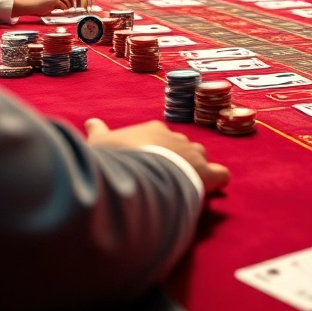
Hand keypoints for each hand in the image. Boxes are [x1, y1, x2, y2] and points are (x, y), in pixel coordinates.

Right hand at [12, 0, 75, 16]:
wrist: (30, 4)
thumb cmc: (37, 3)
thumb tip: (64, 5)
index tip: (71, 4)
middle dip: (71, 2)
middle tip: (72, 8)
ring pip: (66, 1)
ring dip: (68, 6)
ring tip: (68, 10)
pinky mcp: (54, 0)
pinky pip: (63, 5)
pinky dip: (65, 9)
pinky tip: (64, 11)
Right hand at [85, 118, 229, 194]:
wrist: (138, 175)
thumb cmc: (116, 158)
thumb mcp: (99, 144)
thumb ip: (97, 133)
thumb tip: (91, 121)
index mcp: (152, 130)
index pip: (158, 136)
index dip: (152, 150)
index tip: (144, 163)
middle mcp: (176, 138)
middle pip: (180, 146)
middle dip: (174, 159)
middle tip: (160, 178)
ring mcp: (193, 154)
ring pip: (199, 156)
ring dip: (194, 168)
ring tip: (182, 184)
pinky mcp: (206, 174)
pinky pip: (220, 174)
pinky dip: (216, 180)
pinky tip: (208, 189)